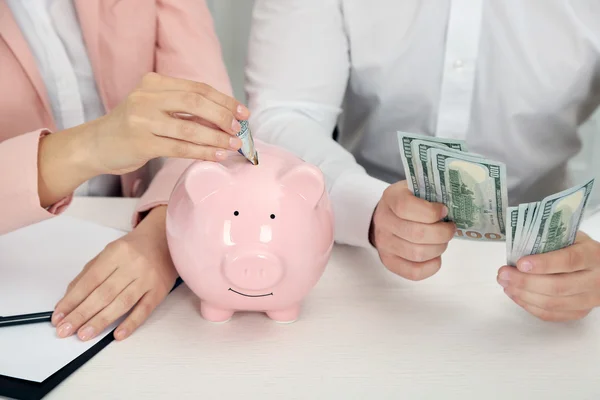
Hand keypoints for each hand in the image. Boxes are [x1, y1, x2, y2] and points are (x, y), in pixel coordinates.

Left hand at [51, 206, 176, 340]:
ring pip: (122, 303)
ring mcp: (148, 278)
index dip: (73, 299)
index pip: (90, 280)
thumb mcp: (110, 252)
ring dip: (101, 321)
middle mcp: (133, 265)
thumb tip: (70, 299)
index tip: (58, 316)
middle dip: (81, 314)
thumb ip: (90, 272)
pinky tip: (117, 335)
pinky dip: (131, 323)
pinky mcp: (160, 290)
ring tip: (83, 334)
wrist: (167, 240)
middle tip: (65, 330)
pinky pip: (145, 309)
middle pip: (103, 293)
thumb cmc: (135, 248)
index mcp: (117, 252)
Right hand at [89, 72, 247, 174]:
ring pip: (189, 127)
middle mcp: (147, 97)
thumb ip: (183, 106)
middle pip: (196, 102)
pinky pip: (180, 148)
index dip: (224, 100)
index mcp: (154, 83)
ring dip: (217, 137)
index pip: (197, 88)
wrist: (96, 145)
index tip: (243, 112)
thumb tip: (226, 117)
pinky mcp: (141, 143)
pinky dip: (202, 151)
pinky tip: (217, 155)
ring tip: (234, 145)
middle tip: (240, 129)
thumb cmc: (133, 127)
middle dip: (223, 116)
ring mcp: (142, 120)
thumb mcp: (153, 106)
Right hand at [369, 180, 455, 280]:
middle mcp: (383, 221)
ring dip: (439, 248)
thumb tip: (457, 204)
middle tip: (450, 228)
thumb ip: (432, 193)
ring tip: (443, 241)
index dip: (430, 212)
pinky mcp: (389, 261)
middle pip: (416, 233)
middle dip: (442, 233)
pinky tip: (436, 256)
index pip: (406, 207)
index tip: (444, 211)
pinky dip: (432, 266)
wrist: (387, 217)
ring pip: (417, 254)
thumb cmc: (410, 201)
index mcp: (391, 198)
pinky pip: (414, 272)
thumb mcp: (417, 189)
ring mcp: (383, 244)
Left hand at [498, 232, 599, 321]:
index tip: (520, 263)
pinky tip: (515, 295)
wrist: (599, 267)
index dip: (544, 263)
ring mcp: (589, 299)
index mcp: (592, 255)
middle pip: (558, 286)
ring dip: (523, 295)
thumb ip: (549, 241)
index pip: (570, 261)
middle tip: (503, 274)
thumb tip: (517, 248)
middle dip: (525, 281)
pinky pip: (551, 314)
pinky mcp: (580, 312)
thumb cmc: (578, 249)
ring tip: (505, 284)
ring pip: (553, 303)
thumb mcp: (570, 237)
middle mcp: (595, 280)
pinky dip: (529, 306)